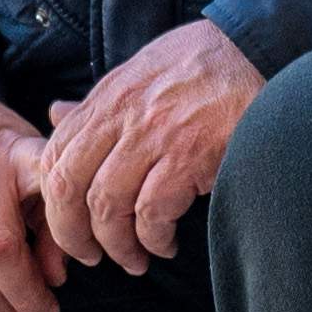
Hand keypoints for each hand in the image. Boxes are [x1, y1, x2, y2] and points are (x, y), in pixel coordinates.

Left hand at [32, 20, 262, 272]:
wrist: (258, 51)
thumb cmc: (202, 66)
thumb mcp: (140, 71)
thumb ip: (99, 103)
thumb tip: (54, 114)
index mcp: (107, 97)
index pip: (53, 156)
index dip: (53, 201)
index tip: (69, 225)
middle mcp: (123, 115)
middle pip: (68, 185)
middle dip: (71, 233)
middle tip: (91, 256)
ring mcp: (154, 134)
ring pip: (107, 206)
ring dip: (117, 245)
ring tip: (133, 259)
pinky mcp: (190, 155)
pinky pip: (152, 212)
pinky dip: (154, 238)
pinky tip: (165, 243)